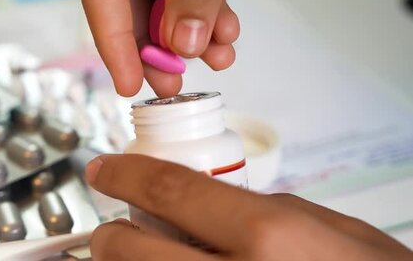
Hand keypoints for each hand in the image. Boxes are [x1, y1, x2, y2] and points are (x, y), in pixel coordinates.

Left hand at [85, 154, 412, 259]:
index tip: (103, 168)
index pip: (168, 189)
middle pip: (125, 252)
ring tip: (151, 256)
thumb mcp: (318, 226)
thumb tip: (195, 200)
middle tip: (118, 229)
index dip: (124, 173)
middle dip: (109, 236)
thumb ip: (251, 209)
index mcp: (269, 238)